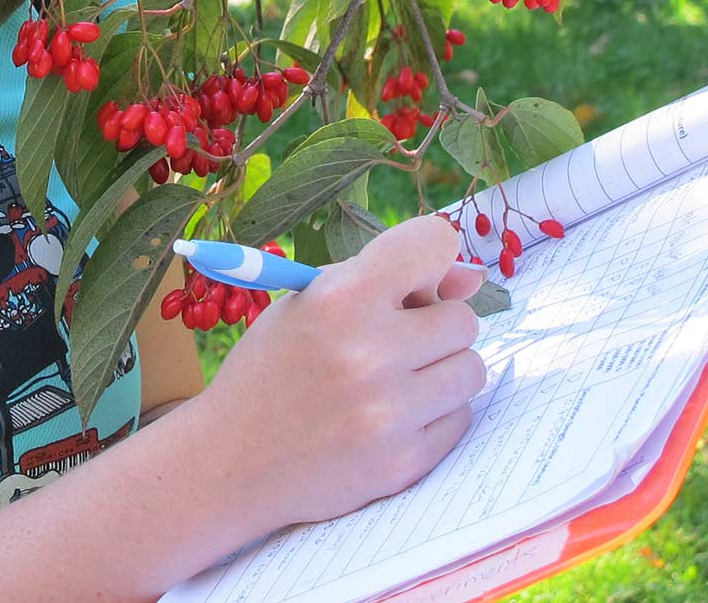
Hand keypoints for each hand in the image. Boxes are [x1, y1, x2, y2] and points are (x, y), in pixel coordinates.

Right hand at [192, 214, 486, 528]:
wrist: (233, 459)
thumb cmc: (274, 368)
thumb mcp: (311, 302)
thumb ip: (390, 279)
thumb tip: (475, 277)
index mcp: (340, 299)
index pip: (435, 244)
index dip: (433, 257)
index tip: (419, 277)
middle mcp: (370, 353)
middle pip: (463, 318)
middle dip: (435, 324)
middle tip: (396, 339)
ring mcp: (390, 413)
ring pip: (471, 368)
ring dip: (441, 369)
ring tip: (396, 378)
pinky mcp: (404, 462)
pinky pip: (460, 418)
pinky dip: (435, 413)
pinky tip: (391, 415)